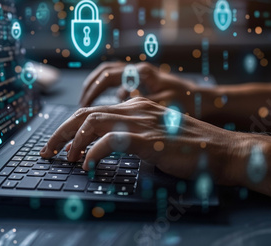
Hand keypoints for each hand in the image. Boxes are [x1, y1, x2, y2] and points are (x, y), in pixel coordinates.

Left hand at [41, 97, 246, 184]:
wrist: (223, 151)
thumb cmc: (192, 147)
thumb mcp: (159, 134)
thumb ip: (137, 133)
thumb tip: (111, 144)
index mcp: (138, 106)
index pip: (94, 111)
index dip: (71, 126)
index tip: (59, 145)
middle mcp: (137, 109)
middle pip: (86, 113)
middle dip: (61, 132)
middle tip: (47, 152)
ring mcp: (142, 122)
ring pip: (93, 122)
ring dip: (73, 141)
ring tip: (66, 159)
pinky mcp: (149, 139)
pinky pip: (110, 141)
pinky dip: (93, 152)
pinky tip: (88, 165)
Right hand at [79, 62, 197, 109]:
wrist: (206, 100)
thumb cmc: (189, 102)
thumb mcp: (165, 105)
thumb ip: (141, 103)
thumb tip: (118, 101)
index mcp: (142, 73)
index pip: (107, 77)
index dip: (92, 91)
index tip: (83, 106)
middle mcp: (139, 71)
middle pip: (103, 73)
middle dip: (89, 89)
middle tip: (79, 106)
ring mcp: (140, 76)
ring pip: (109, 77)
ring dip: (96, 90)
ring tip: (85, 106)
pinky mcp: (142, 84)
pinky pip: (118, 84)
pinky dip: (107, 94)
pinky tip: (107, 109)